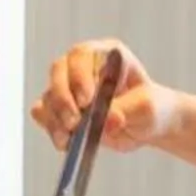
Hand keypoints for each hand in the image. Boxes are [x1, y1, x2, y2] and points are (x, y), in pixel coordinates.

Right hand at [33, 41, 181, 153]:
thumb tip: (108, 121)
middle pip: (58, 72)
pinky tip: (65, 141)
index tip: (86, 100)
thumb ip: (128, 111)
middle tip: (74, 122)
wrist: (147, 126)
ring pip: (48, 95)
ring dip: (55, 118)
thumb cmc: (151, 108)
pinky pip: (44, 114)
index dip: (79, 76)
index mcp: (106, 55)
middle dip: (63, 99)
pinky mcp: (62, 109)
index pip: (82, 54)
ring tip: (70, 136)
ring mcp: (69, 87)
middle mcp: (83, 66)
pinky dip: (51, 128)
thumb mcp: (147, 108)